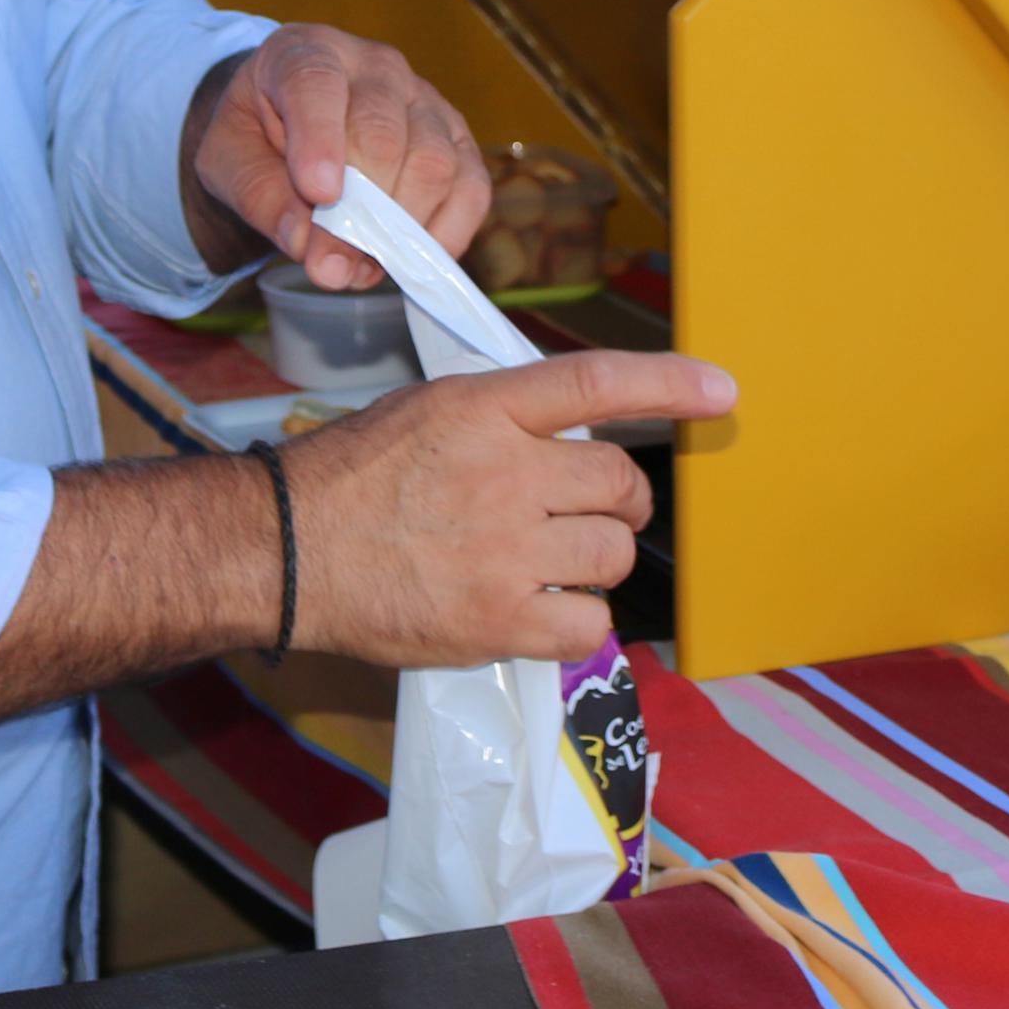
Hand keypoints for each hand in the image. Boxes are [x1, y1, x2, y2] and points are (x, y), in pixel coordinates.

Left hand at [187, 25, 486, 287]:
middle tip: (328, 266)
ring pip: (433, 162)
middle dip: (358, 211)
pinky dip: (445, 234)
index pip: (316, 85)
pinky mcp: (457, 138)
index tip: (318, 194)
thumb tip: (314, 249)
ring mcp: (424, 99)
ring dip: (399, 228)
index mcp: (305, 52)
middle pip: (382, 133)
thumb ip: (260, 199)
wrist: (286, 125)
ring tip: (359, 263)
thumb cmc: (254, 136)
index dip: (320, 140)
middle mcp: (375, 66)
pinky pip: (470, 188)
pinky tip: (409, 258)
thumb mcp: (227, 160)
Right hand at [285, 350, 738, 665]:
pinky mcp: (499, 619)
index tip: (722, 391)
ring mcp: (505, 549)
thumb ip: (504, 416)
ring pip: (611, 553)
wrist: (287, 550)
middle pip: (620, 484)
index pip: (597, 384)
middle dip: (617, 502)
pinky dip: (576, 621)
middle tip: (589, 514)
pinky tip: (541, 611)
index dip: (670, 385)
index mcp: (486, 408)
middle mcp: (505, 473)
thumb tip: (572, 430)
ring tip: (549, 562)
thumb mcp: (429, 411)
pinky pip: (587, 624)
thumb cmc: (351, 479)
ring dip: (595, 560)